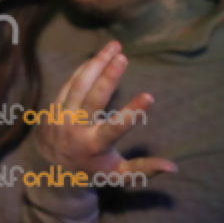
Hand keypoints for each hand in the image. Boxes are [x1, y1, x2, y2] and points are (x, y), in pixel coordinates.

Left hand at [33, 40, 176, 180]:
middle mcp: (75, 129)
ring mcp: (62, 116)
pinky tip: (97, 57)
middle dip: (108, 77)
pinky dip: (83, 69)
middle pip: (92, 99)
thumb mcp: (117, 175)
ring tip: (113, 46)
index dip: (132, 112)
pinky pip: (69, 84)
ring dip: (95, 64)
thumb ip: (144, 169)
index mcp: (94, 146)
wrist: (49, 169)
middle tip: (123, 56)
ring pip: (78, 85)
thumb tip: (174, 167)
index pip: (115, 128)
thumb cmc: (91, 171)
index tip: (149, 96)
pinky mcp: (54, 107)